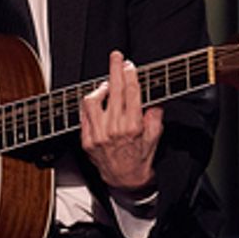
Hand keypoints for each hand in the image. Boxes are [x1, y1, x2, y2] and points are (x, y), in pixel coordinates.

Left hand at [81, 50, 161, 193]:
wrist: (125, 181)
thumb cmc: (140, 158)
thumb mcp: (155, 137)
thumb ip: (155, 117)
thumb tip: (153, 100)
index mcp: (133, 127)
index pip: (131, 93)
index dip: (130, 75)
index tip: (130, 65)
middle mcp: (114, 130)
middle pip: (113, 91)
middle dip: (115, 70)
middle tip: (117, 57)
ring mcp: (98, 135)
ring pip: (93, 100)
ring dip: (100, 88)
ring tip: (107, 85)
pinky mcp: (87, 140)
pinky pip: (83, 115)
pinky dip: (89, 104)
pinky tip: (97, 100)